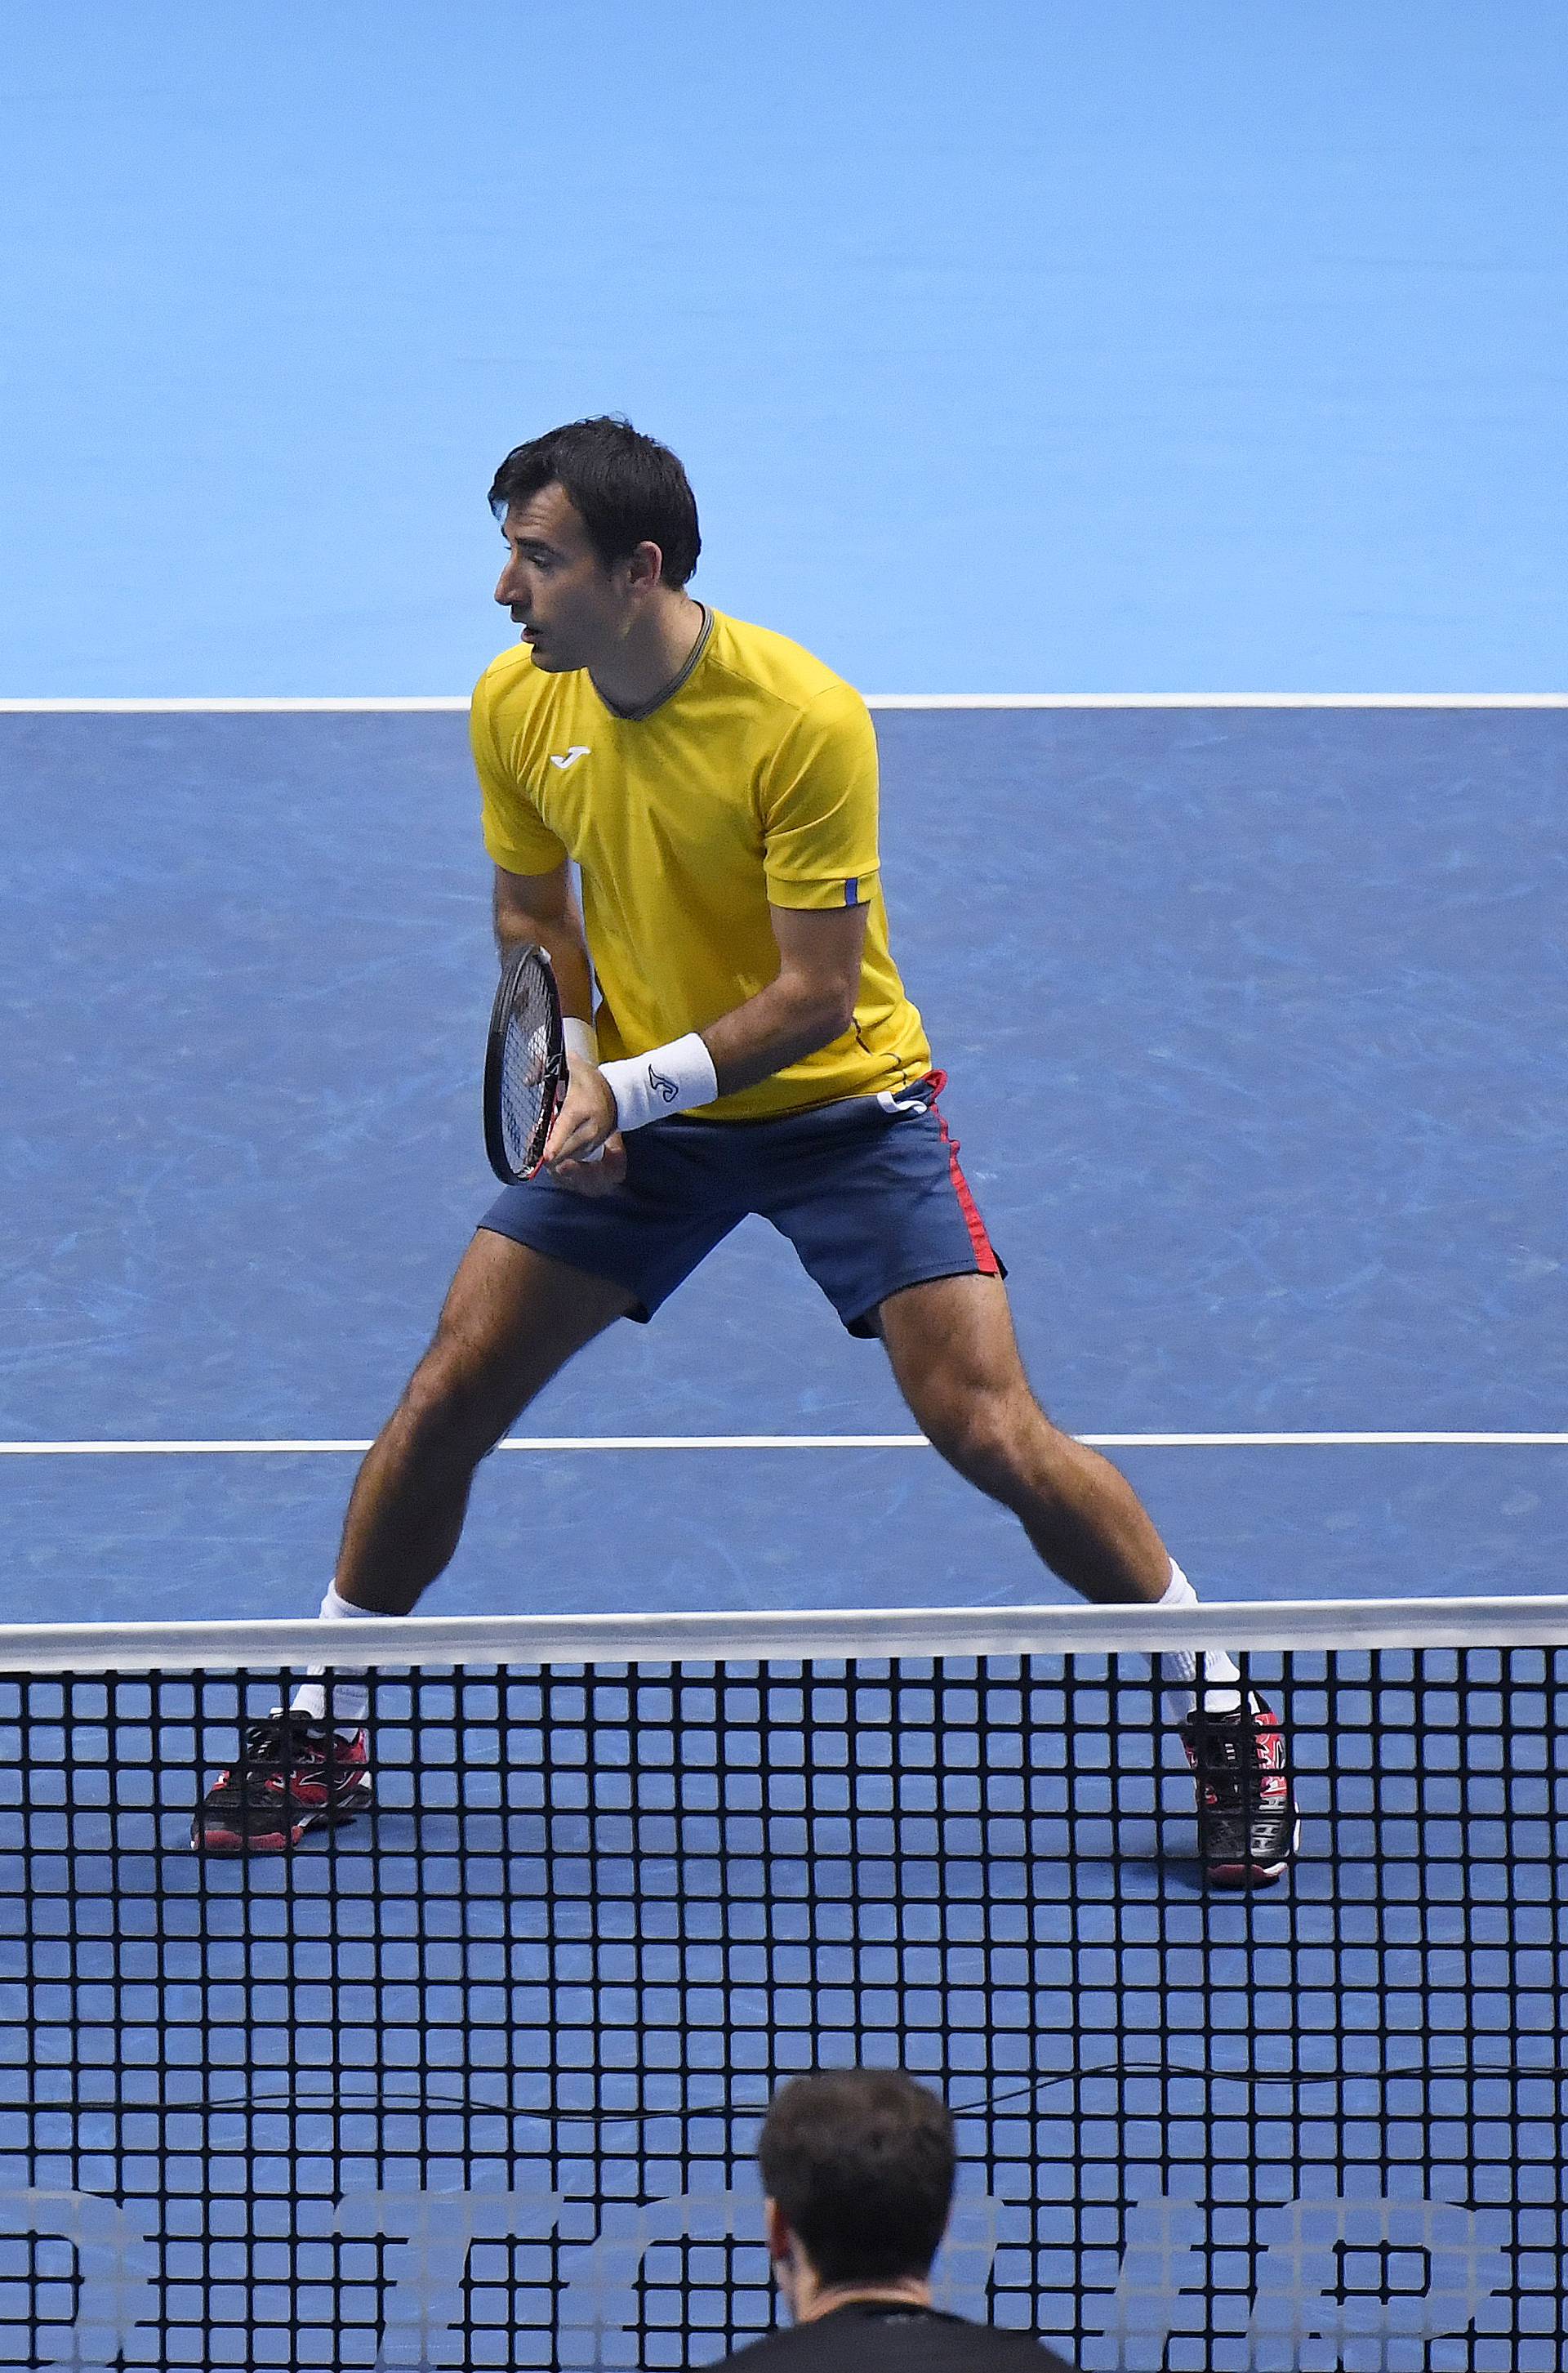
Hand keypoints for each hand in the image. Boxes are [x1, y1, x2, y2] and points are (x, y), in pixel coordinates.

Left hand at [541, 1064, 625, 1194]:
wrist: (618, 1095)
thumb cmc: (591, 1082)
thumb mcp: (571, 1066)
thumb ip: (545, 1068)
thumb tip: (527, 1080)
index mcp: (580, 1108)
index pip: (566, 1127)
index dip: (556, 1143)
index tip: (547, 1156)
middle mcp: (588, 1129)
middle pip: (566, 1150)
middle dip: (548, 1153)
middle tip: (533, 1142)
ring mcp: (592, 1141)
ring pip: (568, 1157)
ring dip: (553, 1153)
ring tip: (541, 1140)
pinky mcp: (592, 1148)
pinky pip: (573, 1158)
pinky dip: (562, 1154)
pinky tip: (553, 1144)